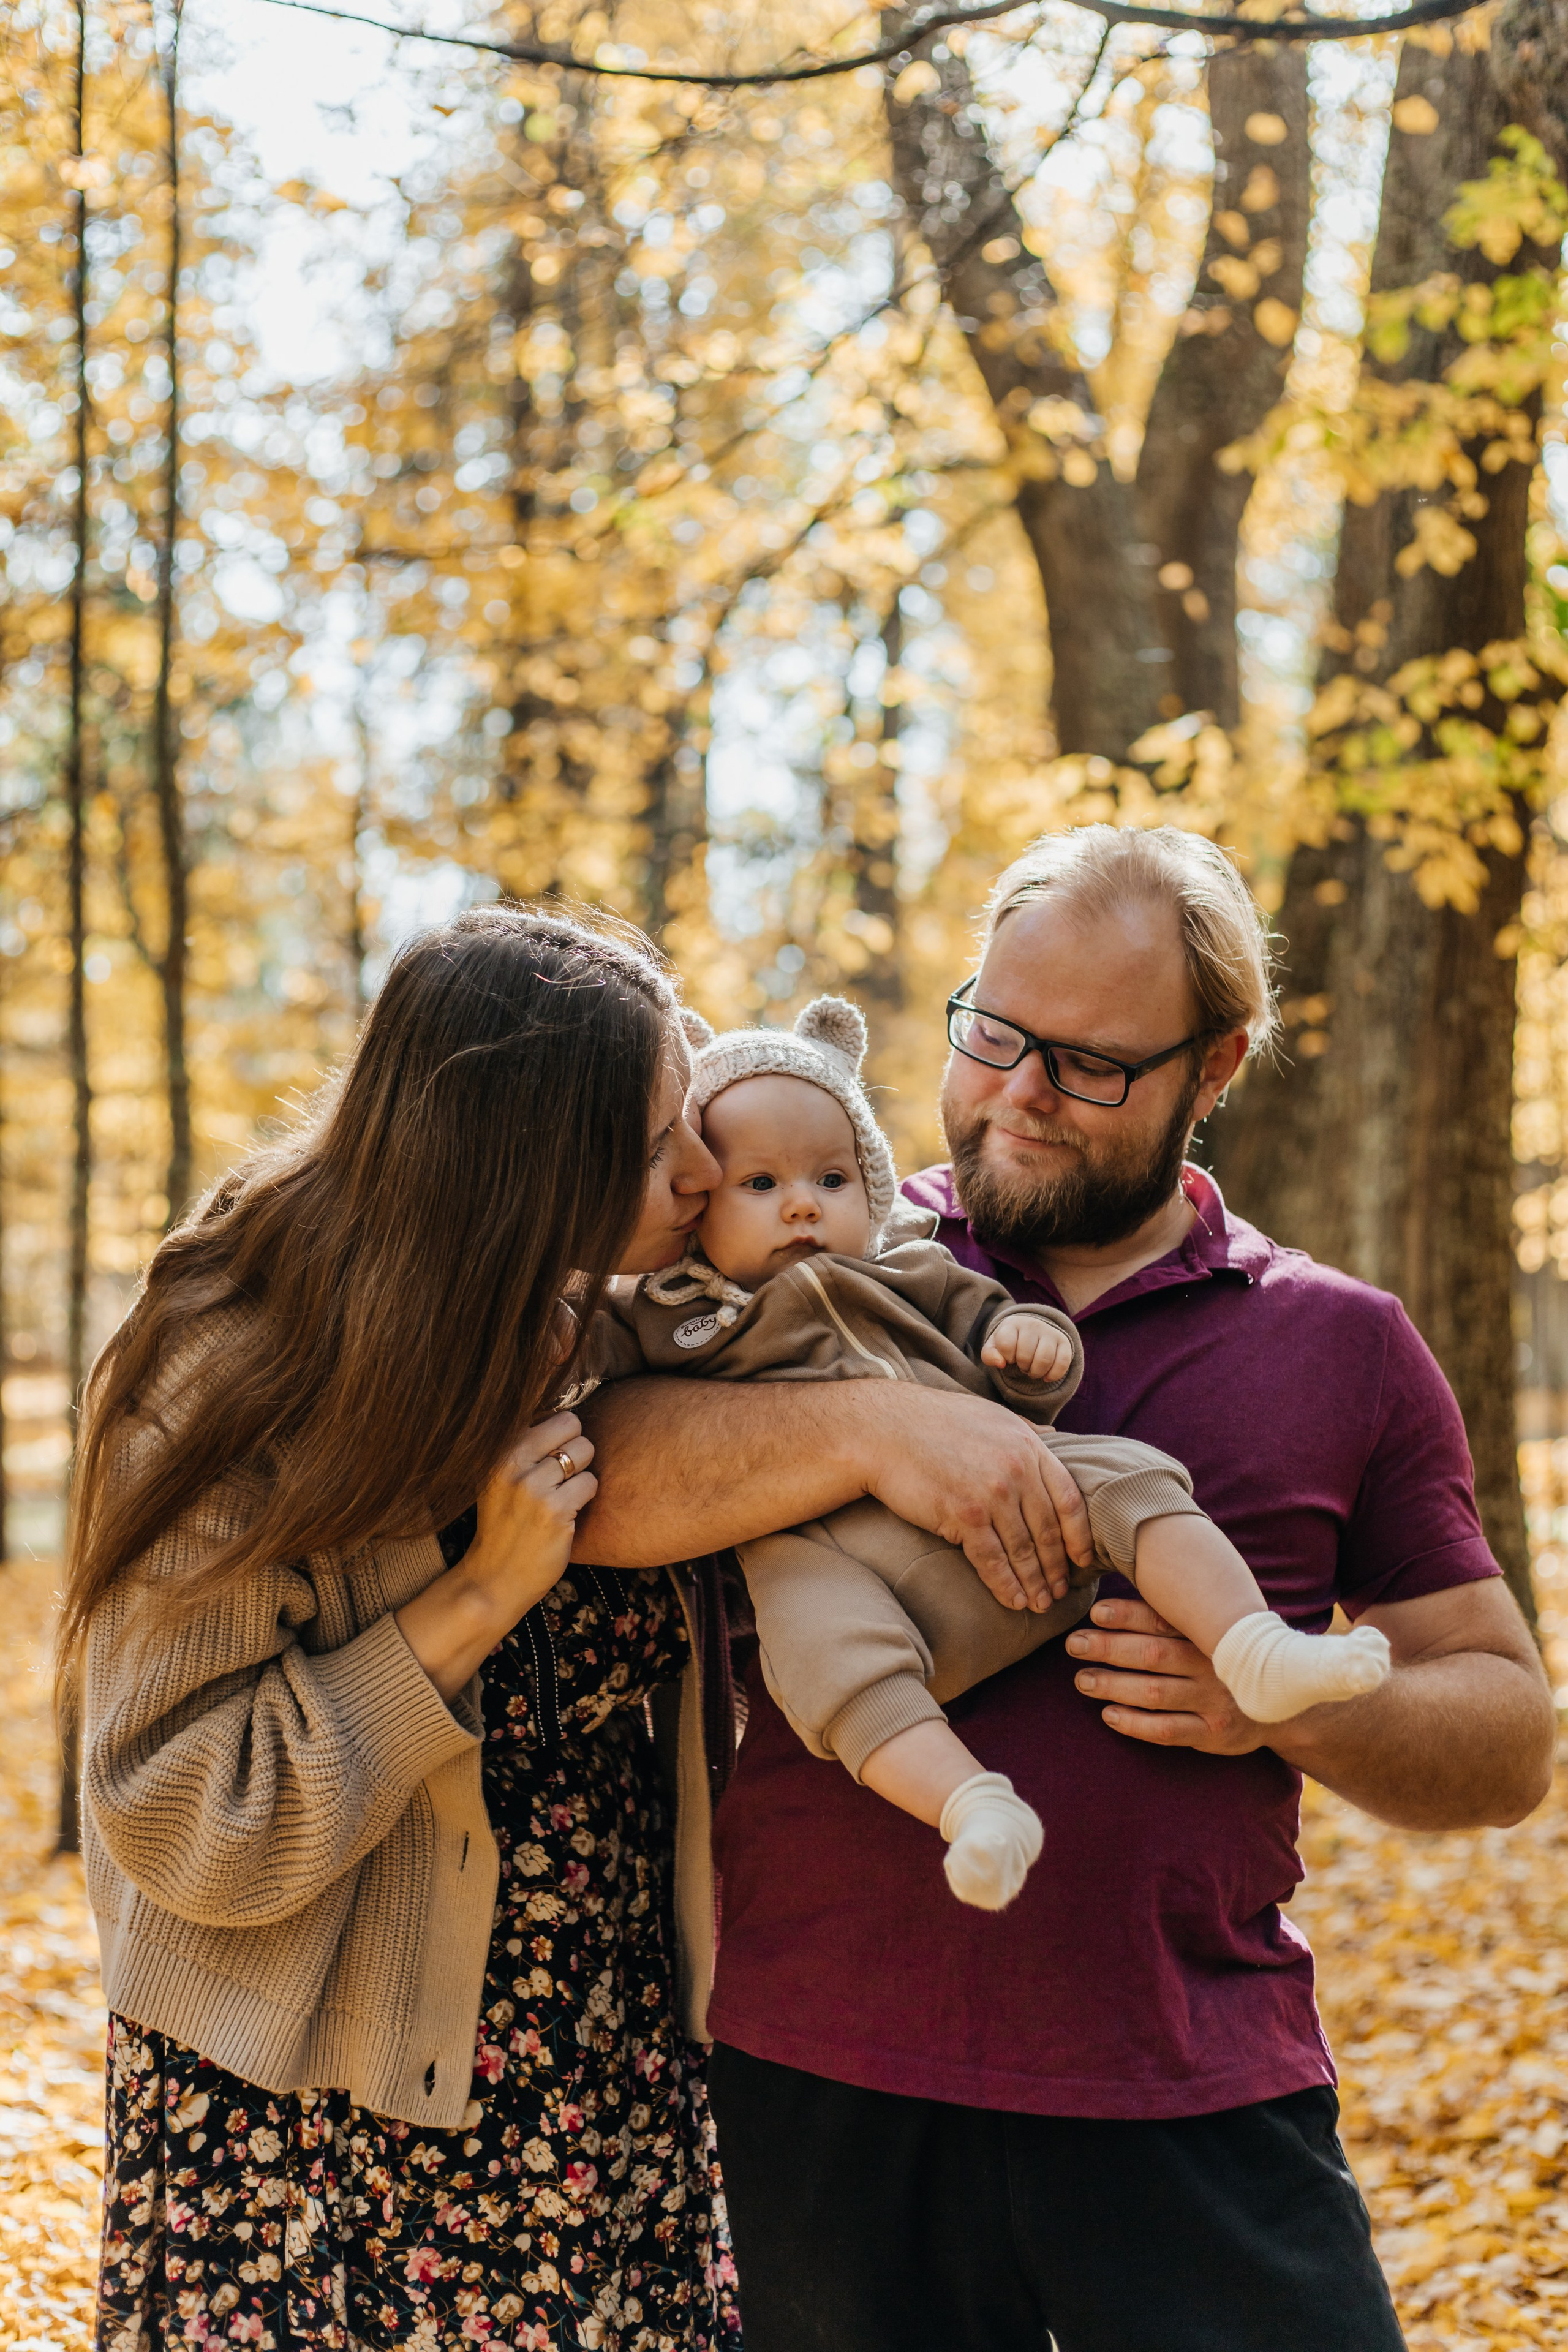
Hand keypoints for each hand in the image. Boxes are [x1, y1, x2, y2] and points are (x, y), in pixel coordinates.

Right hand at [396, 1412, 596, 1700]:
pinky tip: (566, 1514)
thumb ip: (527, 1444)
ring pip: (585, 1452)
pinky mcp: (555, 1511)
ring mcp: (533, 1487)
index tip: (550, 1457)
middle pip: (573, 1425)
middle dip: (574, 1449)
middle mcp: (512, 1462)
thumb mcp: (501, 1477)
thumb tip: (569, 1410)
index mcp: (498, 1449)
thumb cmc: (505, 1524)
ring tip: (560, 1497)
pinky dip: (585, 1498)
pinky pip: (591, 1483)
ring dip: (580, 1475)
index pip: (552, 1414)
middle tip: (559, 1478)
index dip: (560, 1434)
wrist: (494, 1579)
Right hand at [861, 1385, 1093, 1612]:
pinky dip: (1005, 1585)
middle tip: (1061, 1591)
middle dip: (1057, 1568)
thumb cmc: (934, 1421)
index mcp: (1028, 1446)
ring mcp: (991, 1493)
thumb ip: (1025, 1431)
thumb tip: (1053, 1436)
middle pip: (1049, 1531)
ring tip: (1040, 1603)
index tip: (1082, 1560)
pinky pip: (992, 1560)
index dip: (1079, 1536)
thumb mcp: (991, 1415)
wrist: (883, 1429)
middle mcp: (1016, 1470)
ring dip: (1035, 1583)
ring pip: (1023, 1550)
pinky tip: (1013, 1601)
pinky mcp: (963, 1515)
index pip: (1069, 1499)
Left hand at [981, 1312, 1073, 1386]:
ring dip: (1036, 1372)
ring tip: (1033, 1370)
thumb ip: (989, 1355)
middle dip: (1022, 1367)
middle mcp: (1032, 1324)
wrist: (1031, 1331)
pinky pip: (1062, 1363)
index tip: (1009, 1357)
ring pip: (1044, 1360)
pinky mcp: (1064, 1342)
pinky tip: (1046, 1376)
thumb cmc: (1009, 1343)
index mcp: (1012, 1324)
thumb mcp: (994, 1347)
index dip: (1006, 1357)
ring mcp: (1050, 1332)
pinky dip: (1053, 1375)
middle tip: (1022, 1365)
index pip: (1006, 1344)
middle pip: (1025, 1356)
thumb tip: (1001, 1364)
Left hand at [1064, 1594, 1268, 1753]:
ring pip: (1154, 1693)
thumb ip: (1176, 1616)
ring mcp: (1214, 1701)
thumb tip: (1117, 1597)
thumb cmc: (1227, 1659)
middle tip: (1074, 1644)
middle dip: (1108, 1648)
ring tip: (1083, 1680)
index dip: (1127, 1615)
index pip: (1163, 1620)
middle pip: (1152, 1655)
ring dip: (1113, 1685)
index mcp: (1208, 1634)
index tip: (1095, 1612)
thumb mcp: (1212, 1632)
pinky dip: (1135, 1723)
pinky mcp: (1214, 1733)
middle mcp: (1212, 1665)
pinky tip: (1109, 1715)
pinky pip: (1168, 1730)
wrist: (1281, 1703)